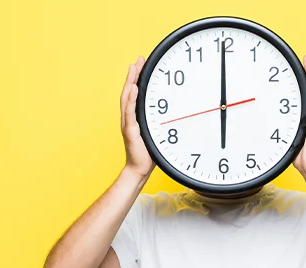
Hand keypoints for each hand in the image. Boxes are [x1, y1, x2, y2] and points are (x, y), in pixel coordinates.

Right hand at [120, 56, 153, 177]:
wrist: (140, 169)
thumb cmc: (150, 153)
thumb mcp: (158, 133)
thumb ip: (162, 121)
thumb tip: (179, 112)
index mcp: (136, 116)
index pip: (136, 93)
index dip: (137, 78)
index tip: (142, 64)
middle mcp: (130, 117)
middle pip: (129, 91)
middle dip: (134, 74)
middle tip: (139, 60)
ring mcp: (128, 123)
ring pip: (127, 99)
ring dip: (130, 82)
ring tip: (134, 69)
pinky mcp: (130, 131)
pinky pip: (130, 112)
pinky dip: (131, 99)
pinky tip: (134, 89)